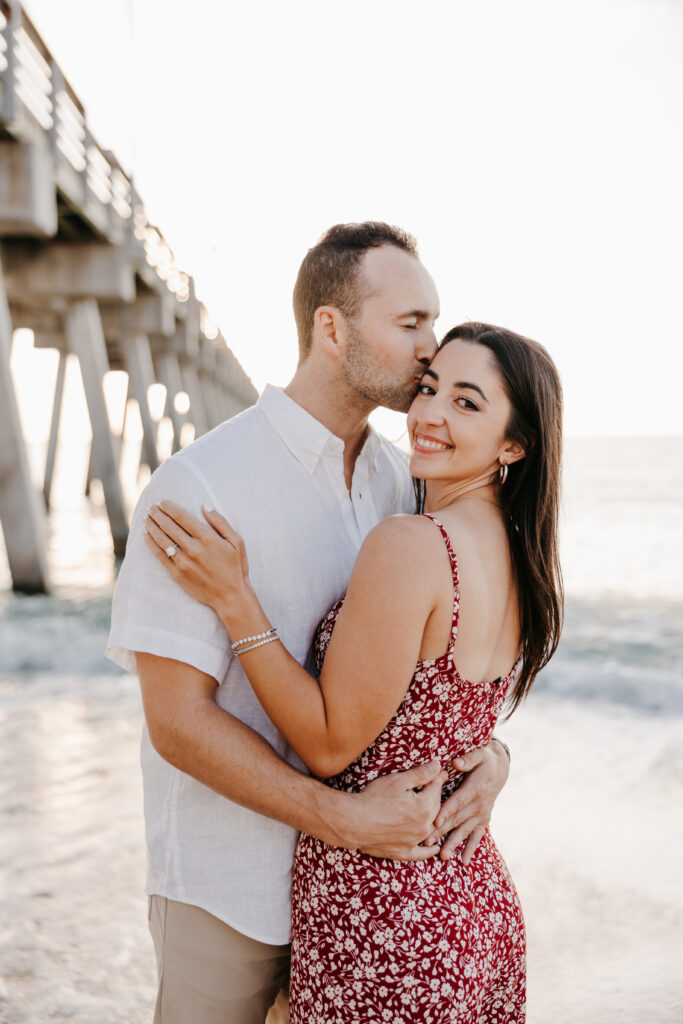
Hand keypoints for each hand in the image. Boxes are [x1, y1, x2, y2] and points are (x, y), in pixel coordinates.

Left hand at [144, 502, 251, 617]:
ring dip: (152, 526)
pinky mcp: (177, 574)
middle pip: (169, 526)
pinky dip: (152, 544)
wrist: (230, 597)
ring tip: (146, 518)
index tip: (161, 502)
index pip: (182, 518)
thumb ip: (221, 522)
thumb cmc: (236, 568)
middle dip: (158, 514)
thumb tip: (205, 506)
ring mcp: (183, 562)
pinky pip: (160, 555)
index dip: (169, 508)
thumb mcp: (237, 542)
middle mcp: (193, 549)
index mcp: (208, 539)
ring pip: (162, 539)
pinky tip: (147, 535)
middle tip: (151, 507)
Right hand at [338, 760, 447, 860]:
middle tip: (436, 787)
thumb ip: (420, 774)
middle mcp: (424, 826)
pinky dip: (429, 851)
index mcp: (425, 807)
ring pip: (431, 829)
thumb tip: (438, 766)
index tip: (442, 772)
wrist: (353, 822)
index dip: (439, 778)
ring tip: (438, 812)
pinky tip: (434, 848)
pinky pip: (421, 853)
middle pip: (436, 808)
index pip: (436, 788)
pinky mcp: (403, 852)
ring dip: (436, 819)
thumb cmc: (374, 798)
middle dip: (437, 796)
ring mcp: (414, 842)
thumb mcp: (397, 781)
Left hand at [427, 741, 509, 864]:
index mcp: (474, 789)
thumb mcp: (479, 754)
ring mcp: (481, 814)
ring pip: (464, 831)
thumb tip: (456, 763)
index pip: (457, 802)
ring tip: (442, 856)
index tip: (435, 822)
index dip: (446, 812)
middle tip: (427, 842)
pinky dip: (470, 849)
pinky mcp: (483, 820)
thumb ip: (468, 758)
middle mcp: (479, 805)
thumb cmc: (484, 759)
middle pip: (457, 820)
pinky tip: (463, 862)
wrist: (500, 768)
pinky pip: (477, 837)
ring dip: (453, 843)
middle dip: (442, 832)